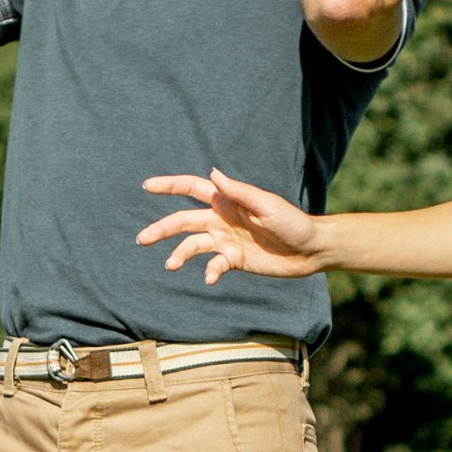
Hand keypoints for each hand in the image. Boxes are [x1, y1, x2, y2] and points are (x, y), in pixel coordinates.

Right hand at [136, 168, 332, 284]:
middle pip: (183, 221)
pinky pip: (214, 265)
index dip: (169, 186)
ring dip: (179, 254)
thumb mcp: (266, 205)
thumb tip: (213, 173)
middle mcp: (221, 219)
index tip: (147, 186)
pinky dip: (210, 272)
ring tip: (169, 265)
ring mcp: (226, 240)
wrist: (310, 250)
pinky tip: (210, 278)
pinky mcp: (234, 260)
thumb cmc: (292, 222)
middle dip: (161, 229)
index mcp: (226, 201)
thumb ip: (239, 192)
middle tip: (142, 239)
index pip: (192, 189)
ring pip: (193, 245)